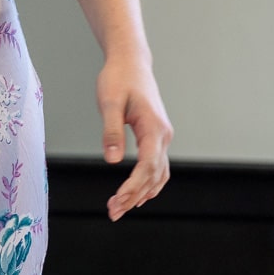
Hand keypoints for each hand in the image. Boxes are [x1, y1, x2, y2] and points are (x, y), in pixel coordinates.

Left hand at [98, 54, 171, 219]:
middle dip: (134, 196)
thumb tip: (112, 161)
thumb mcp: (109, 102)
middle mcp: (163, 135)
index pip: (147, 166)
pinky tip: (137, 195)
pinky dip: (149, 183)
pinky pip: (157, 166)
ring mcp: (162, 136)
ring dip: (141, 193)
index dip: (133, 186)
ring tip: (120, 208)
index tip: (117, 201)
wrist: (130, 62)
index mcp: (154, 128)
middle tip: (113, 213)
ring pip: (158, 174)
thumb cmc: (118, 79)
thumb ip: (111, 131)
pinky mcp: (156, 136)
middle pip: (154, 175)